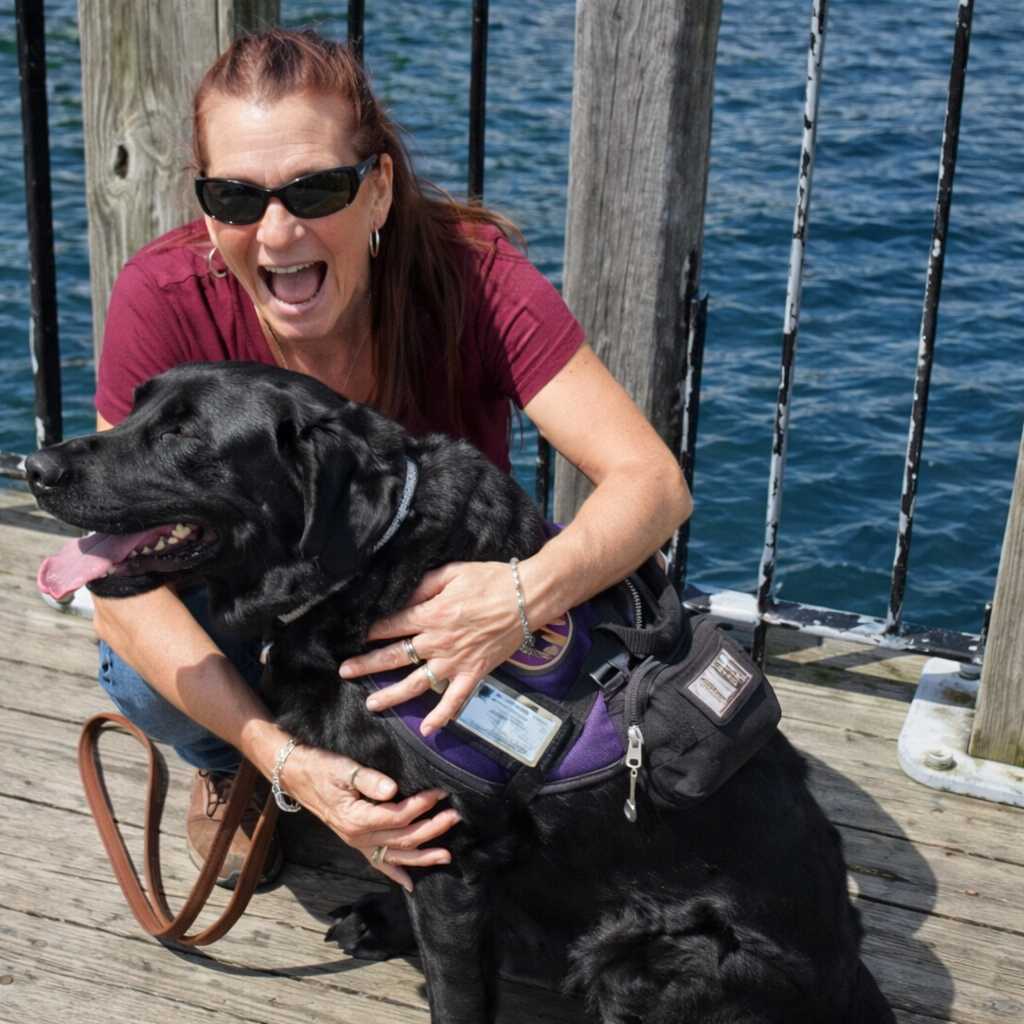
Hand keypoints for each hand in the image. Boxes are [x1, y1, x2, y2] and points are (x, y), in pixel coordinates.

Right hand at [280, 743, 458, 890]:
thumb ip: (369, 780)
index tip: (440, 793)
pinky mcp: (357, 842)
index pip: (399, 816)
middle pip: (403, 838)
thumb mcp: (345, 768)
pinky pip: (378, 863)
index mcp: (357, 818)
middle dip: (432, 829)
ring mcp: (357, 843)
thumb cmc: (322, 769)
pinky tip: (410, 884)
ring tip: (447, 856)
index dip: (421, 805)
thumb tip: (393, 790)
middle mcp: (358, 837)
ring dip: (422, 856)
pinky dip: (396, 873)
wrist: (298, 776)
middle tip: (454, 817)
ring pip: (396, 856)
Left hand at [338, 561, 523, 735]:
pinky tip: (427, 729)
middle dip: (367, 664)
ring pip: (417, 683)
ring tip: (371, 704)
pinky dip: (441, 716)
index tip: (354, 635)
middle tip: (344, 672)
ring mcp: (456, 660)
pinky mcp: (475, 672)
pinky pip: (455, 699)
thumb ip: (424, 585)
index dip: (371, 630)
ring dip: (392, 695)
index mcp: (432, 613)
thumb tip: (402, 596)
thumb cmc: (492, 579)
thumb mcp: (453, 572)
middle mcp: (439, 640)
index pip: (392, 624)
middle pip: (395, 656)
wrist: (528, 597)